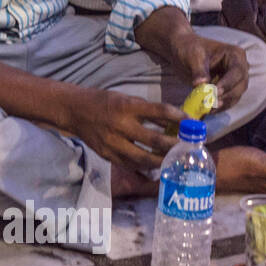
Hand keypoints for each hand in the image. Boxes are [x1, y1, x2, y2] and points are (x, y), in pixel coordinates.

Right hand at [65, 88, 184, 171]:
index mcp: (126, 106)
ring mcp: (113, 143)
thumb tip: (174, 121)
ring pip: (145, 159)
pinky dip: (146, 166)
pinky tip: (157, 166)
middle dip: (176, 146)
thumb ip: (148, 111)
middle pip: (155, 140)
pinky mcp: (107, 155)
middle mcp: (120, 126)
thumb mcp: (126, 99)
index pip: (160, 111)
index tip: (192, 123)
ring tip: (176, 161)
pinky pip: (131, 165)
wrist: (73, 110)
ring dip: (164, 161)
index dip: (179, 118)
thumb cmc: (103, 101)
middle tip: (190, 148)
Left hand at [169, 32, 248, 108]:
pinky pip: (228, 100)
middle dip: (227, 96)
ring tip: (209, 110)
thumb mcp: (193, 56)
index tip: (216, 92)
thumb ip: (198, 70)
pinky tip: (208, 111)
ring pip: (235, 95)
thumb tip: (201, 84)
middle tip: (212, 104)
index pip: (236, 71)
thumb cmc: (189, 48)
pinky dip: (219, 106)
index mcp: (235, 54)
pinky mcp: (227, 89)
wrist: (183, 51)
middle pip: (240, 85)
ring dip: (223, 104)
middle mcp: (240, 67)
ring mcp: (235, 79)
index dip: (228, 83)